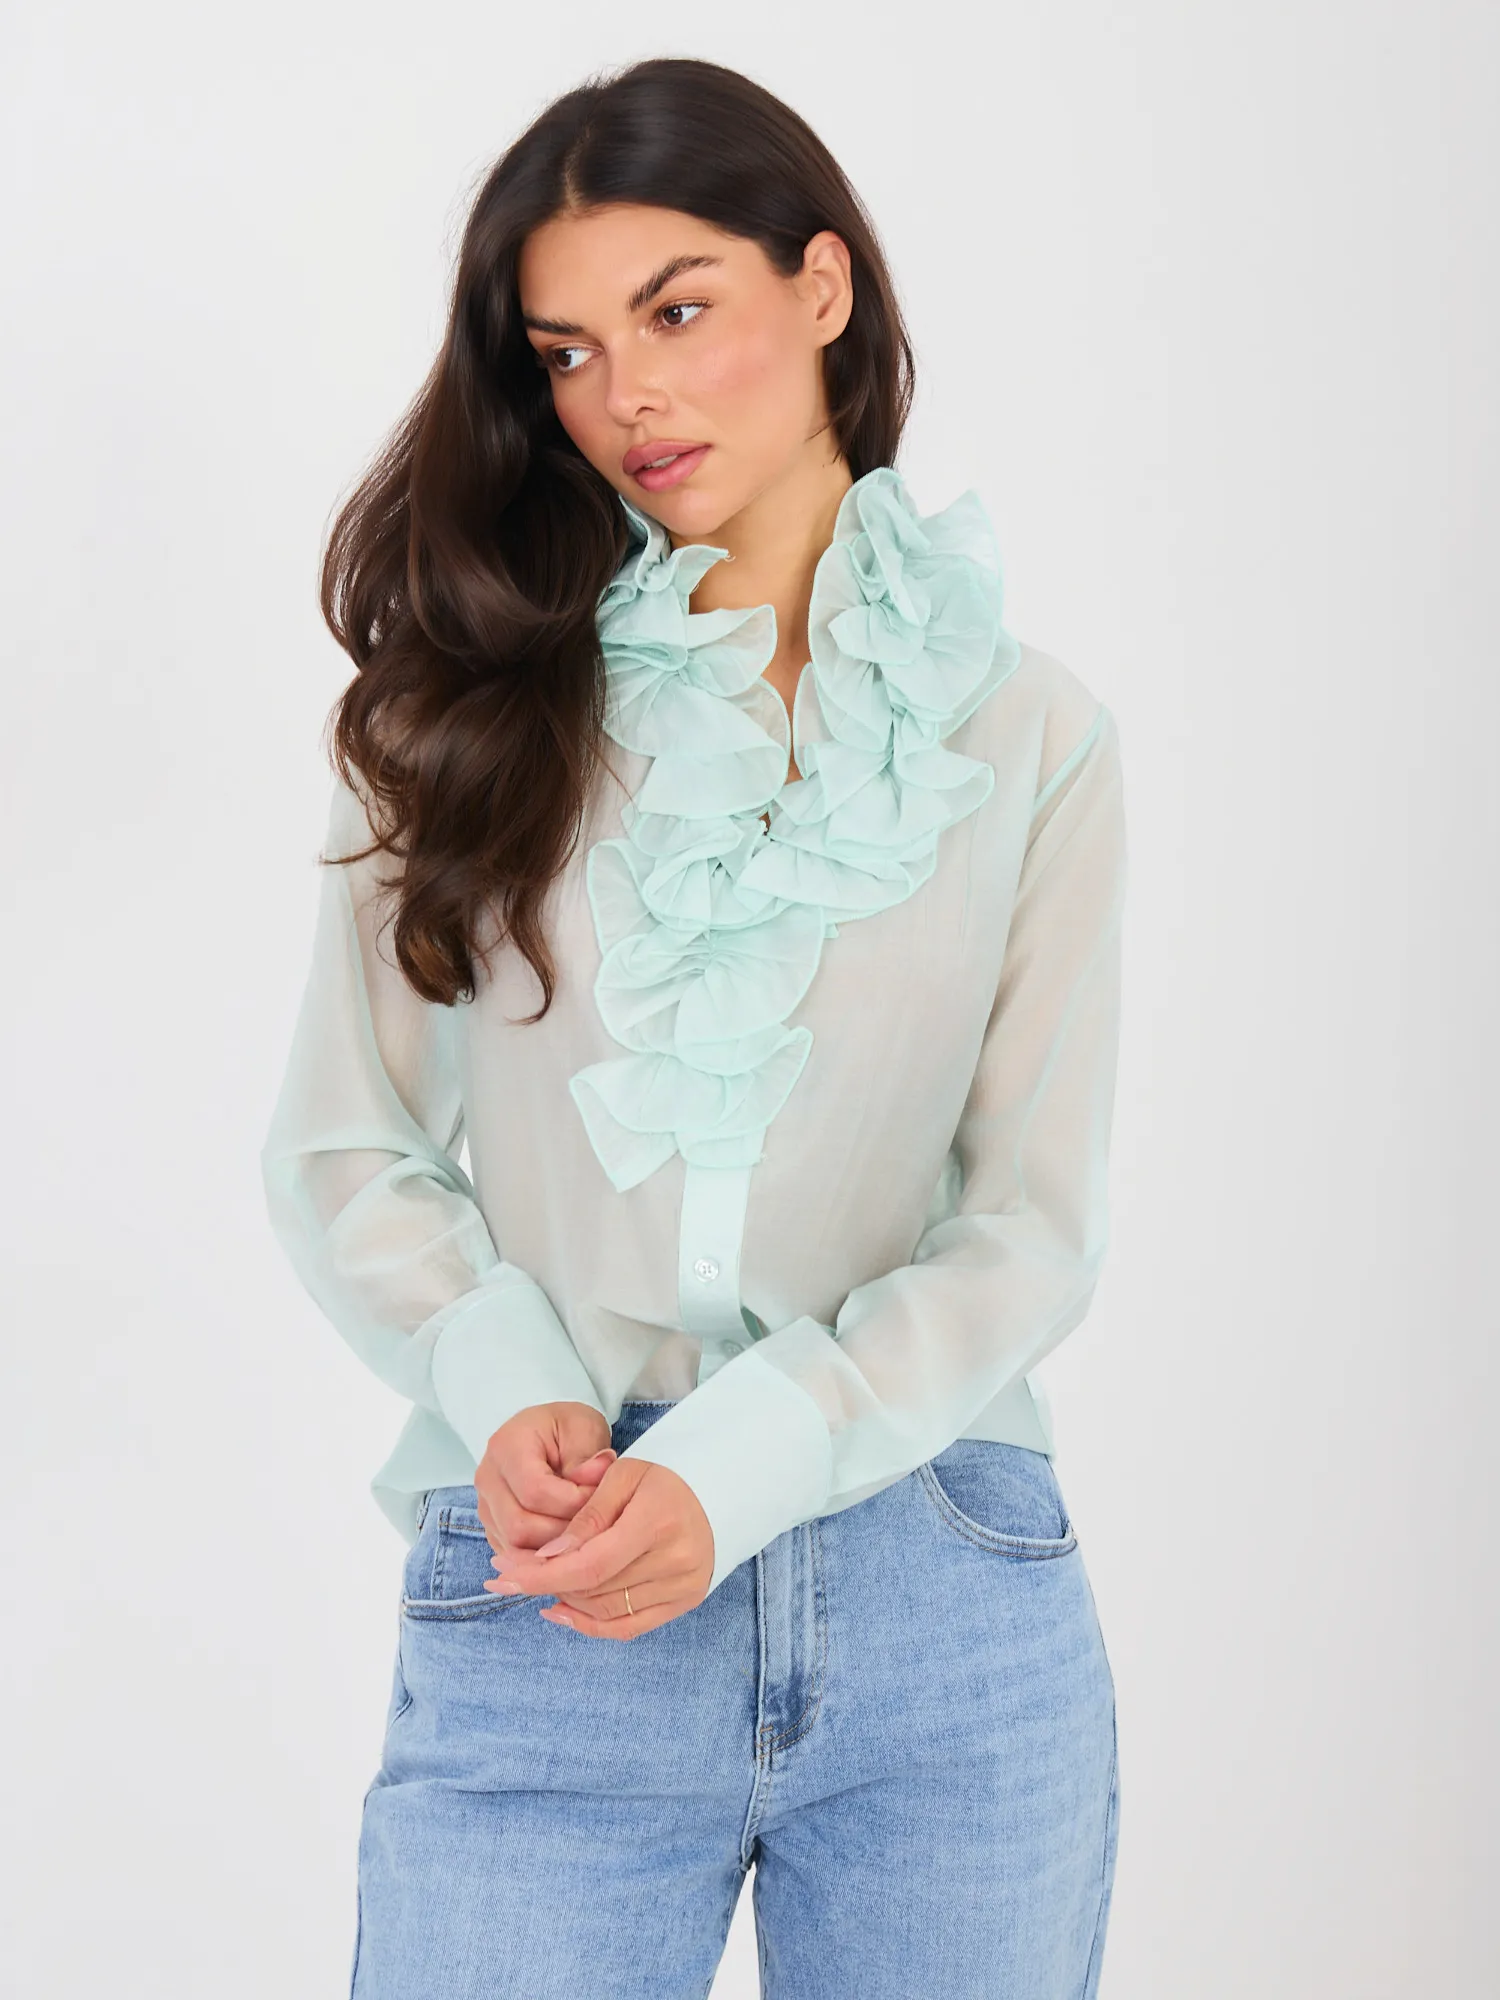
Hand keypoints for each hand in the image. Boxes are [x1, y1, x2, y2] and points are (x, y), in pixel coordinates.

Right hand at [473, 1401, 618, 1556]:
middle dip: (563, 1531)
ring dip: (553, 1547)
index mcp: (507, 1446)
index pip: (535, 1491)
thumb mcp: (584, 1428)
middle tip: (594, 1521)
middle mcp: (488, 1478)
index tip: (599, 1498)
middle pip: (519, 1526)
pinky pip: (513, 1554)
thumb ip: (589, 1458)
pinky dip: (541, 1555)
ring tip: (582, 1531)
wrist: (547, 1433)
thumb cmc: (565, 1428)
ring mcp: (486, 1505)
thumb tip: (594, 1479)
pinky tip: (566, 1542)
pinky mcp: (492, 1526)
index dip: (572, 1503)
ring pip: (514, 1546)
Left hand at [483, 1456, 713, 1640]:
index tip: (504, 1569)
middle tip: (506, 1571)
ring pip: (605, 1610)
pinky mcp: (683, 1602)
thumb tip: (548, 1555)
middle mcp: (675, 1562)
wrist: (719, 1491)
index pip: (590, 1564)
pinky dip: (590, 1624)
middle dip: (543, 1582)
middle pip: (594, 1589)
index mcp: (657, 1522)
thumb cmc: (666, 1477)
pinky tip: (560, 1609)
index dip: (543, 1573)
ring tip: (534, 1582)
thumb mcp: (623, 1476)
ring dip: (563, 1599)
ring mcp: (682, 1587)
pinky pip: (628, 1627)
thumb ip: (587, 1516)